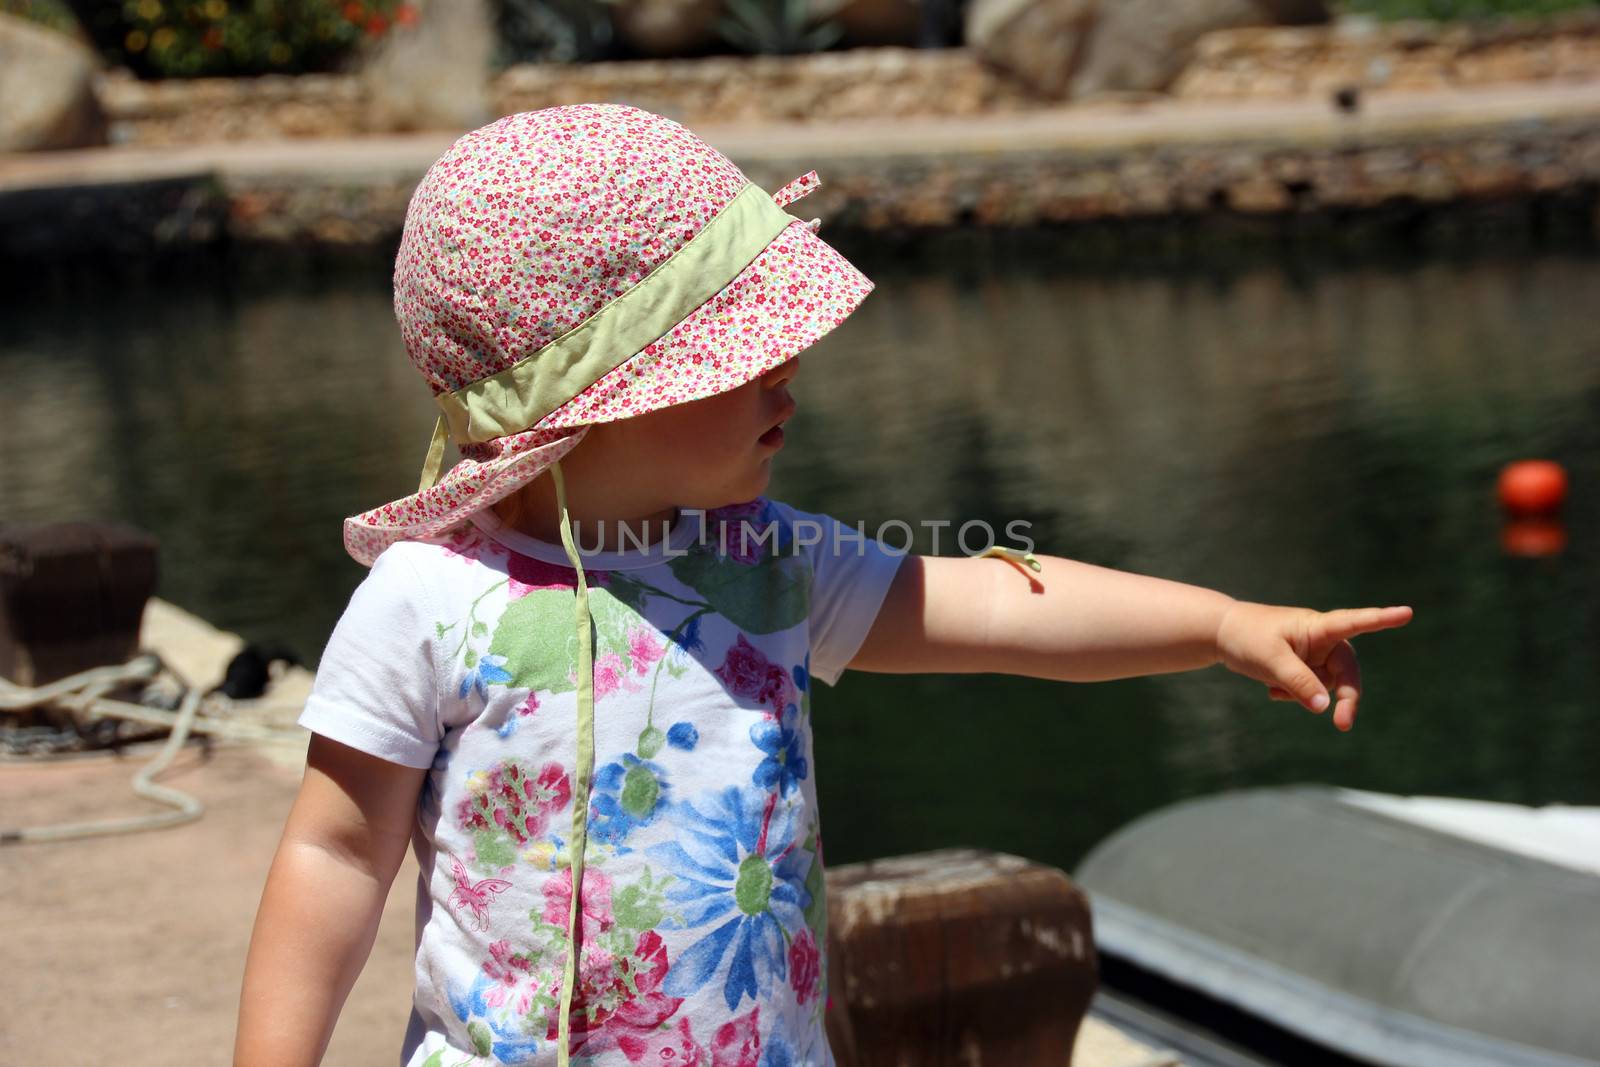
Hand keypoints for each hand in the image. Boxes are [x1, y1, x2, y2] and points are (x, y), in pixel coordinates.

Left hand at [1214, 601, 1413, 731]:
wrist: (1221, 635)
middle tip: (1343, 725)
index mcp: (1318, 627)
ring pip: (1326, 686)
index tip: (1406, 613)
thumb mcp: (1270, 661)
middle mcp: (1322, 640)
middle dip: (1346, 698)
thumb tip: (1325, 707)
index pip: (1355, 622)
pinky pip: (1310, 690)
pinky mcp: (1305, 667)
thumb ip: (1299, 683)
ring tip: (1274, 687)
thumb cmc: (1246, 637)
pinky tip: (1272, 689)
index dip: (1381, 619)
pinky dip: (1294, 694)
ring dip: (1305, 694)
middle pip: (1347, 672)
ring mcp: (1314, 655)